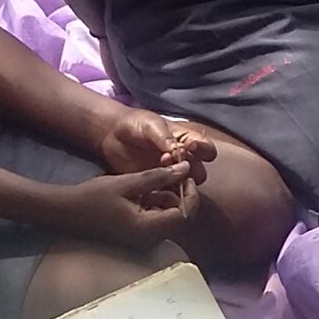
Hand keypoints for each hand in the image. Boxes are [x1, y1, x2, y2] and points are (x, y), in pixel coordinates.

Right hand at [49, 163, 199, 246]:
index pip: (184, 215)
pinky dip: (155, 204)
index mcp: (147, 229)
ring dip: (167, 198)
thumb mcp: (127, 183)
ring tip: (154, 179)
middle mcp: (148, 239)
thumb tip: (185, 168)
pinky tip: (143, 190)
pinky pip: (155, 220)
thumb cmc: (93, 197)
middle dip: (180, 195)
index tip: (184, 175)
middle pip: (179, 218)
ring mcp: (142, 239)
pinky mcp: (136, 234)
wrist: (66, 212)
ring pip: (168, 218)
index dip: (190, 194)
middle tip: (172, 173)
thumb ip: (158, 176)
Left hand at [97, 110, 214, 182]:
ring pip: (185, 186)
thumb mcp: (151, 125)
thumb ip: (164, 136)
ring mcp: (170, 173)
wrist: (112, 134)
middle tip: (169, 163)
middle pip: (199, 171)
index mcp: (186, 141)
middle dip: (190, 170)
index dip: (203, 150)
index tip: (189, 147)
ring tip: (161, 175)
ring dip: (177, 183)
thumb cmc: (135, 124)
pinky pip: (167, 193)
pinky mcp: (156, 184)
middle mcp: (183, 159)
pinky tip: (153, 187)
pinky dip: (165, 194)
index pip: (206, 148)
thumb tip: (177, 150)